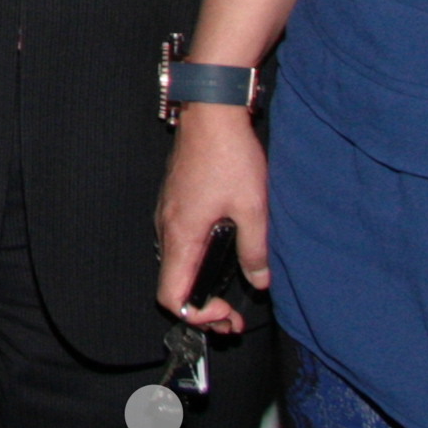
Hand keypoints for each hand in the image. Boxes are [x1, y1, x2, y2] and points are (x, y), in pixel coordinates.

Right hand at [155, 107, 272, 330]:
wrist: (210, 111)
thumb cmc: (228, 155)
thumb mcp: (253, 208)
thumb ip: (255, 250)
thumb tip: (260, 279)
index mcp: (182, 235)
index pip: (171, 296)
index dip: (197, 316)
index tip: (227, 311)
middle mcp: (167, 227)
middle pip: (172, 284)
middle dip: (202, 307)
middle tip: (233, 316)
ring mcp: (167, 213)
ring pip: (175, 264)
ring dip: (199, 284)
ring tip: (230, 291)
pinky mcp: (175, 201)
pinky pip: (179, 242)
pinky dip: (197, 260)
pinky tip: (222, 253)